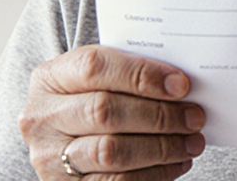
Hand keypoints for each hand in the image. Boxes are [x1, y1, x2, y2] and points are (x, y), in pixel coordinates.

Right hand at [19, 45, 205, 179]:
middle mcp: (41, 118)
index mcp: (50, 78)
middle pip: (104, 112)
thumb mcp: (102, 78)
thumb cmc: (96, 97)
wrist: (68, 136)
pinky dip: (153, 174)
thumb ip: (132, 74)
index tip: (181, 85)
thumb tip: (182, 85)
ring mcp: (48, 157)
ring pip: (111, 152)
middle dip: (158, 115)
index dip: (141, 75)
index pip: (94, 67)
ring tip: (192, 142)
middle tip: (195, 117)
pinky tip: (177, 163)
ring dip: (161, 148)